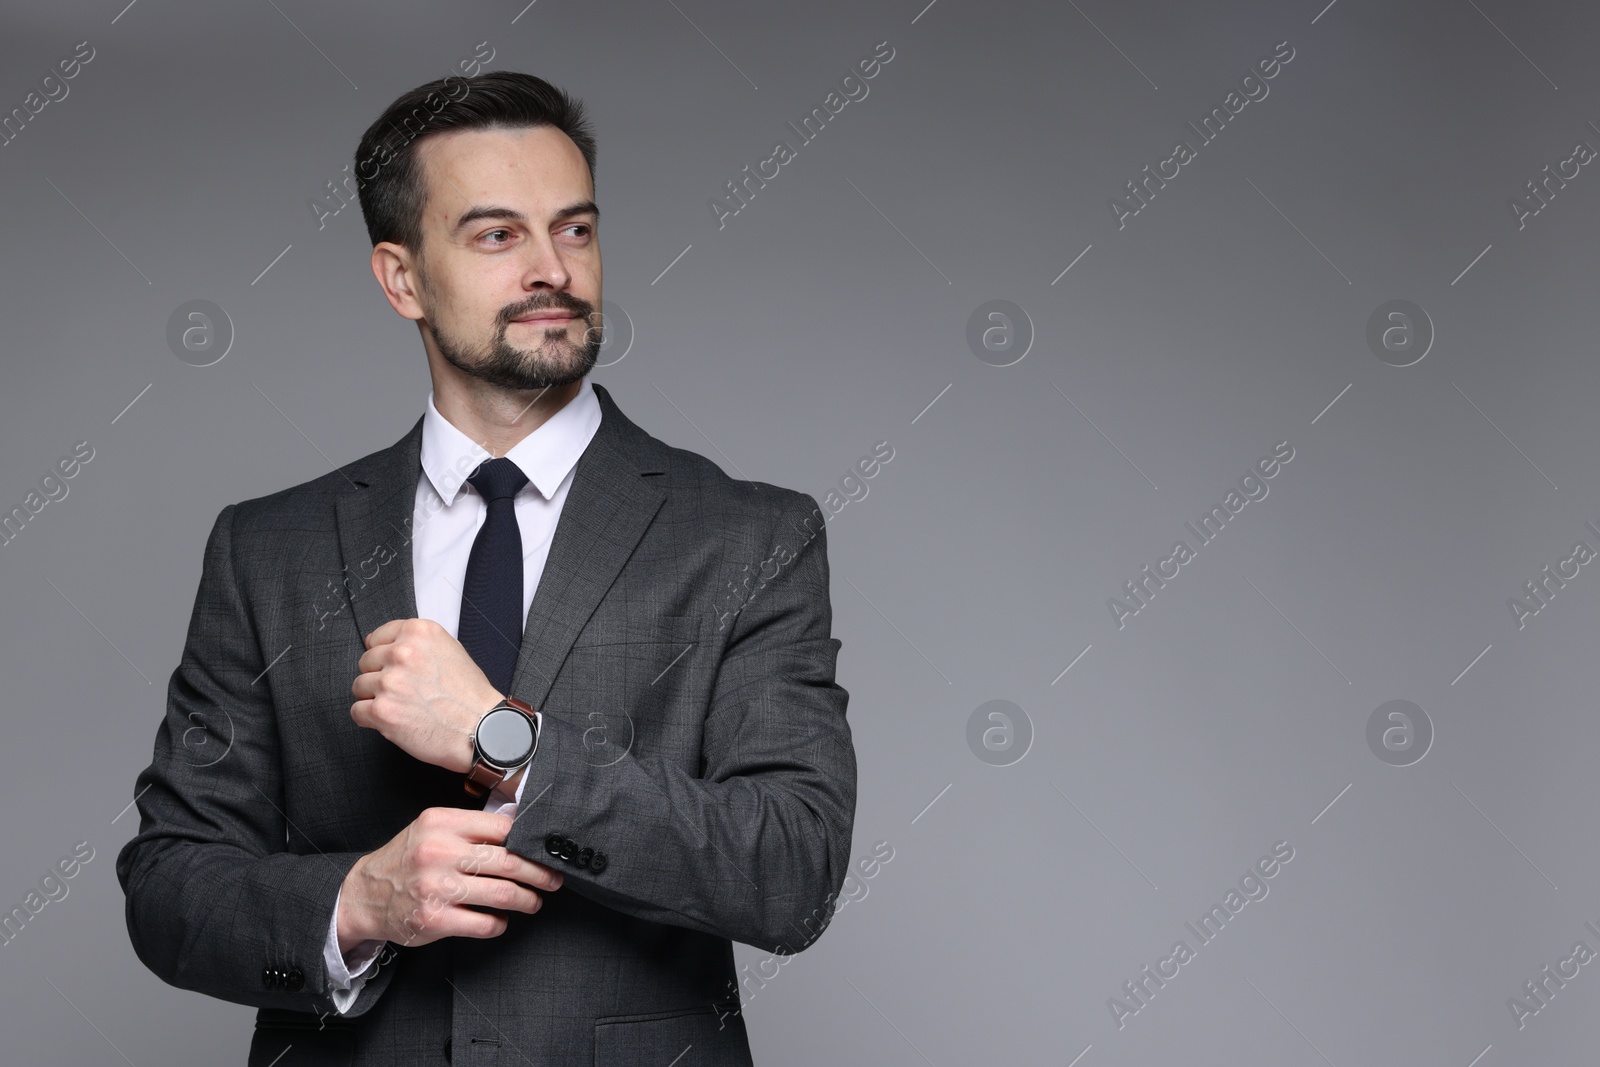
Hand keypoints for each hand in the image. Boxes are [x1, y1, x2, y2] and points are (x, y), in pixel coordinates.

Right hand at [336, 808, 561, 951]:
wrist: (364, 895)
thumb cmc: (407, 859)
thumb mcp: (432, 829)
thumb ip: (470, 827)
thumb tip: (522, 828)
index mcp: (441, 823)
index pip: (502, 827)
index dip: (530, 840)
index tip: (544, 850)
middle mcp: (438, 852)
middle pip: (509, 862)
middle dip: (539, 873)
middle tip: (552, 879)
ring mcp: (436, 887)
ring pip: (503, 894)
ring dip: (527, 900)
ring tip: (533, 901)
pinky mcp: (435, 919)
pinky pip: (485, 923)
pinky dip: (501, 923)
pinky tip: (501, 919)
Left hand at [350, 618, 503, 771]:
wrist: (482, 729)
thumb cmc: (470, 696)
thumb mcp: (450, 650)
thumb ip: (417, 644)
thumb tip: (382, 643)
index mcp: (419, 632)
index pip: (377, 637)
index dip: (385, 655)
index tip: (394, 667)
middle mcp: (402, 652)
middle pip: (366, 662)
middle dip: (380, 677)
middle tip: (404, 691)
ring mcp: (390, 681)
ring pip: (359, 686)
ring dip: (376, 698)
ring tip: (402, 706)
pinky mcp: (382, 710)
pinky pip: (357, 711)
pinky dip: (371, 719)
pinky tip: (394, 720)